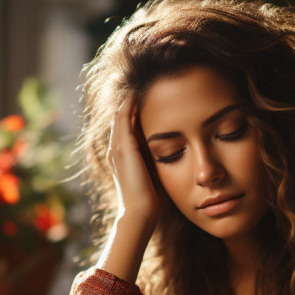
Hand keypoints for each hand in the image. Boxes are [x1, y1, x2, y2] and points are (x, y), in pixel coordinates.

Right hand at [97, 96, 161, 282]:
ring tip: (144, 79)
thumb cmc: (152, 202)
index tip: (153, 96)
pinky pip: (124, 116)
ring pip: (121, 112)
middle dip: (132, 99)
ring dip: (131, 96)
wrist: (141, 214)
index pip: (128, 125)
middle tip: (147, 80)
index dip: (137, 110)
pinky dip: (131, 102)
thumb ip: (159, 163)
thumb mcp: (155, 176)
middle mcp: (116, 148)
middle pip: (121, 115)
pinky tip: (141, 89)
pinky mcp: (123, 146)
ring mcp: (118, 146)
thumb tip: (177, 157)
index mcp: (124, 156)